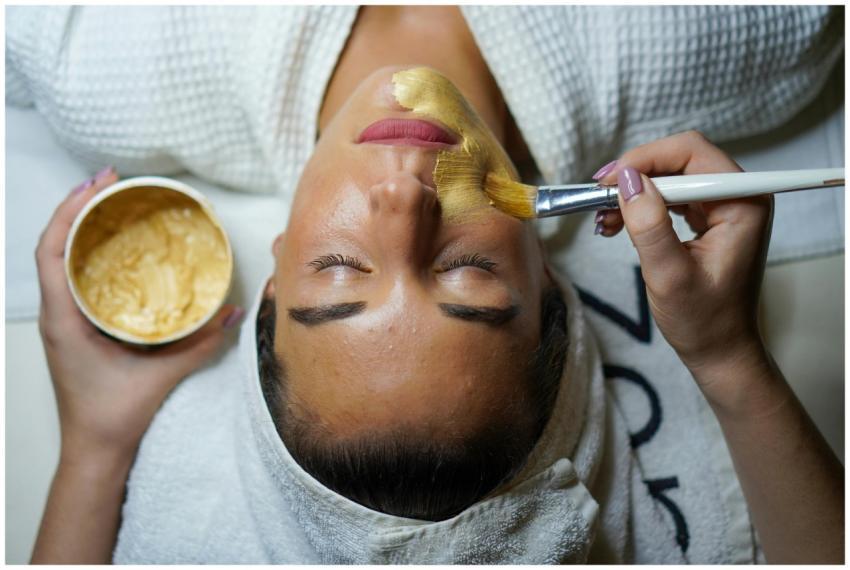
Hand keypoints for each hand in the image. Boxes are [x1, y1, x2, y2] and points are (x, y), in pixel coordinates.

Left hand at [36, 167, 243, 462]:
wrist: (93, 449)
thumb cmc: (113, 416)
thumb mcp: (161, 375)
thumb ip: (200, 343)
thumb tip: (233, 312)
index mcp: (64, 319)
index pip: (51, 251)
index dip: (69, 211)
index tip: (97, 185)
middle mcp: (56, 314)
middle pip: (52, 245)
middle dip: (77, 207)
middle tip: (111, 181)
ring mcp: (62, 320)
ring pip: (59, 260)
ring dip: (79, 227)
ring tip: (110, 203)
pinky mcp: (73, 327)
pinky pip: (72, 278)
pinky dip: (86, 252)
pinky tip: (112, 246)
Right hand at [592, 131, 774, 411]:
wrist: (719, 350)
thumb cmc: (703, 321)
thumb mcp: (669, 275)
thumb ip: (649, 224)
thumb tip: (623, 179)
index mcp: (743, 203)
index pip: (692, 153)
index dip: (645, 159)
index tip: (607, 182)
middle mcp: (739, 196)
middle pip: (679, 159)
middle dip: (635, 175)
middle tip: (597, 197)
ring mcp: (724, 205)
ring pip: (671, 175)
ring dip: (633, 191)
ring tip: (603, 218)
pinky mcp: (709, 218)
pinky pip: (671, 196)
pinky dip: (641, 204)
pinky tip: (616, 222)